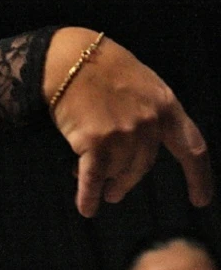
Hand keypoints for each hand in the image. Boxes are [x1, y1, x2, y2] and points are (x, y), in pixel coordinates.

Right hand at [45, 27, 212, 216]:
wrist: (68, 60)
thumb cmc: (100, 67)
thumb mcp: (140, 84)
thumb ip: (148, 113)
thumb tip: (136, 149)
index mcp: (166, 106)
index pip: (192, 148)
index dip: (198, 177)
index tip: (200, 200)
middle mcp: (149, 123)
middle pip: (143, 166)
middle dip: (127, 182)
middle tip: (116, 194)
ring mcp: (123, 133)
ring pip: (116, 170)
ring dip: (104, 181)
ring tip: (93, 186)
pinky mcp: (95, 142)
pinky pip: (93, 177)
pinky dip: (88, 195)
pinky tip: (87, 209)